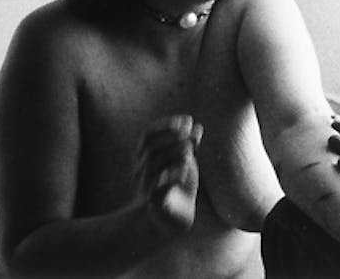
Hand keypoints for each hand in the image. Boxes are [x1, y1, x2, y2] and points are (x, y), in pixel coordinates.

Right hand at [133, 114, 202, 236]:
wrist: (172, 220)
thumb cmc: (177, 186)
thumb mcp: (185, 162)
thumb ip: (189, 146)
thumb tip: (197, 127)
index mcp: (146, 157)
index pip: (147, 135)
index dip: (165, 125)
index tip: (187, 120)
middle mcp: (141, 170)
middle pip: (150, 148)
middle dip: (172, 139)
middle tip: (192, 137)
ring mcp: (146, 187)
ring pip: (153, 165)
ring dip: (174, 154)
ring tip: (189, 153)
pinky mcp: (155, 202)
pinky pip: (159, 187)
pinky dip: (173, 175)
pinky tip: (185, 170)